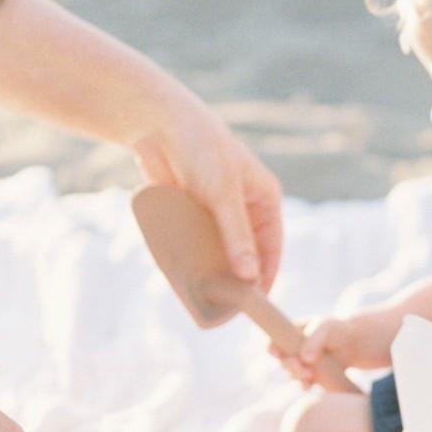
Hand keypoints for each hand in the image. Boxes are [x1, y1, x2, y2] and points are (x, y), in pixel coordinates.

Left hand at [132, 85, 281, 290]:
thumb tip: (249, 275)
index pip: (272, 245)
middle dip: (238, 277)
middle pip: (245, 252)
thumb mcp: (223, 194)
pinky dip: (193, 261)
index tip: (257, 301)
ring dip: (214, 272)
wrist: (158, 125)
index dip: (267, 273)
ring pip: (219, 252)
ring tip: (206, 298)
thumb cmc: (201, 149)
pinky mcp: (191, 214)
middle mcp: (242, 208)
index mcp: (263, 199)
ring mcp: (215, 213)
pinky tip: (186, 279)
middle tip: (228, 306)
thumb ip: (236, 235)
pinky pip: (195, 245)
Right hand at [274, 315, 367, 387]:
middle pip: (282, 361)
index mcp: (291, 332)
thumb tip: (305, 359)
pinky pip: (302, 382)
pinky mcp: (311, 374)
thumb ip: (314, 341)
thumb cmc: (337, 329)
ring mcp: (301, 362)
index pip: (273, 341)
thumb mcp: (325, 328)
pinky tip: (310, 385)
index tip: (279, 354)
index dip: (272, 349)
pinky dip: (305, 384)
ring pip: (291, 373)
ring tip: (310, 375)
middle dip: (290, 366)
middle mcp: (293, 348)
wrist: (354, 343)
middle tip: (301, 367)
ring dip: (297, 376)